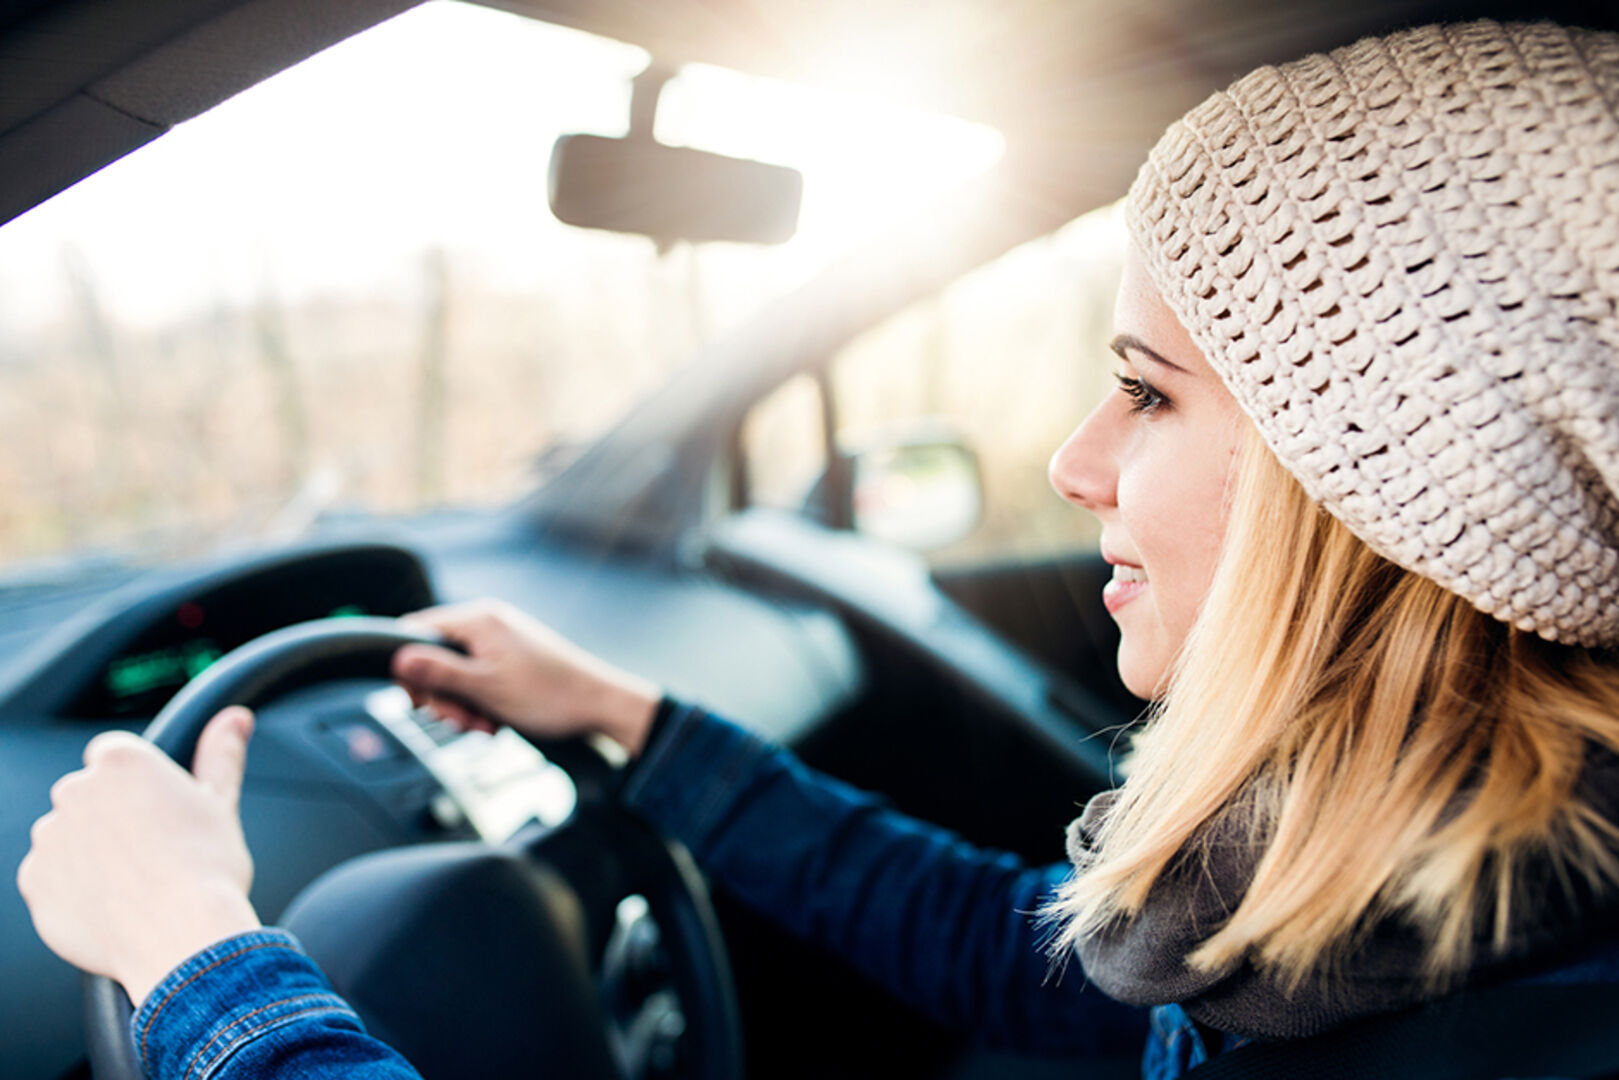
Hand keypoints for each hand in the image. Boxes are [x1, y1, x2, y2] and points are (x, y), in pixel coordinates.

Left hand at [16, 707, 260, 1006]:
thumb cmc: (207, 869)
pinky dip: (74, 888)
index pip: (113, 754)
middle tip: (153, 849)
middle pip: (88, 794)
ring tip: (136, 882)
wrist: (181, 937)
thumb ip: (220, 754)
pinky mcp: (34, 882)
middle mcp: (74, 791)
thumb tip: (234, 717)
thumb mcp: (221, 803)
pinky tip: (113, 904)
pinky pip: (51, 878)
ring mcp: (49, 838)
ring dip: (91, 852)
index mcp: (120, 762)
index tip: (157, 809)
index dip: (138, 783)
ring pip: (69, 836)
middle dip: (112, 816)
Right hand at [392, 600, 661, 754]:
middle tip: (462, 720)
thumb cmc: (551, 695)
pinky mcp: (511, 658)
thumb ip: (439, 672)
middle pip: (434, 656)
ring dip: (463, 705)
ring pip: (456, 673)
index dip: (409, 668)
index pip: (415, 630)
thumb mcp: (485, 688)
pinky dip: (481, 702)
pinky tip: (496, 721)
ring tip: (485, 724)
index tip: (419, 700)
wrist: (600, 706)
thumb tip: (397, 659)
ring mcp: (501, 640)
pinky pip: (479, 678)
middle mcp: (488, 622)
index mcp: (479, 620)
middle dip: (443, 696)